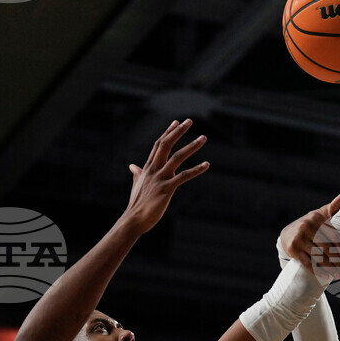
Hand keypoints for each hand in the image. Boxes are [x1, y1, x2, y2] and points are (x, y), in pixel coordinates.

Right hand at [124, 119, 210, 234]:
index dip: (168, 133)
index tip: (176, 122)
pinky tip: (207, 164)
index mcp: (148, 168)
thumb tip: (132, 166)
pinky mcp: (167, 189)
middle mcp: (154, 169)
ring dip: (191, 146)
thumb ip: (137, 174)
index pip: (158, 145)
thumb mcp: (136, 185)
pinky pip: (183, 177)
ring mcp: (160, 178)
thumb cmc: (137, 204)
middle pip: (166, 145)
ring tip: (203, 137)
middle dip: (178, 131)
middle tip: (189, 121)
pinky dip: (196, 170)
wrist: (134, 219)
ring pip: (177, 157)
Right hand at [279, 190, 339, 283]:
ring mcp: (299, 238)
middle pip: (325, 247)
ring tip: (337, 275)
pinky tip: (324, 276)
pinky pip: (307, 262)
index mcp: (316, 218)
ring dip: (328, 267)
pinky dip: (316, 270)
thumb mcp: (322, 213)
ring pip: (317, 256)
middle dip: (336, 260)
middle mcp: (307, 227)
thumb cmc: (310, 224)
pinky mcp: (293, 249)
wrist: (287, 232)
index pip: (332, 236)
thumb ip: (336, 205)